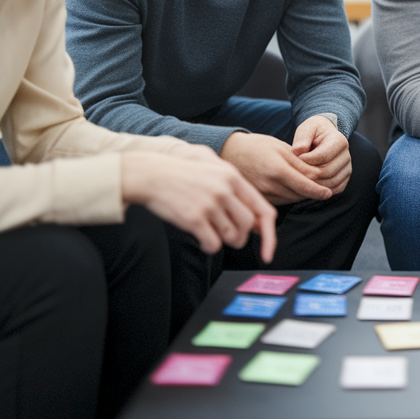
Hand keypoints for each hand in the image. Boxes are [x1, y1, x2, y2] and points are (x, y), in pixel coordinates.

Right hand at [121, 147, 276, 259]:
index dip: (269, 234)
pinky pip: (214, 244)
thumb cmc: (180, 172)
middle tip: (228, 235)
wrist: (150, 174)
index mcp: (232, 177)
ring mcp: (210, 204)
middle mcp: (224, 190)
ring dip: (224, 241)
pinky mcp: (194, 218)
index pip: (264, 210)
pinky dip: (210, 246)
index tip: (268, 251)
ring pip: (233, 237)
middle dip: (240, 237)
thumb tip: (257, 218)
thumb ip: (236, 187)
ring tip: (212, 233)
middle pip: (249, 226)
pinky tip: (202, 239)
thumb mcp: (212, 167)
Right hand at [221, 131, 330, 205]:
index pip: (304, 185)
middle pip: (299, 195)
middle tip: (323, 189)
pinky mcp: (258, 199)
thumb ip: (299, 163)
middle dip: (312, 193)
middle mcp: (269, 185)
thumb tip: (317, 176)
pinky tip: (293, 190)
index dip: (318, 191)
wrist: (228, 152)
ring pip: (290, 200)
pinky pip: (280, 202)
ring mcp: (262, 194)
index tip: (329, 193)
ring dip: (301, 196)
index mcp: (276, 169)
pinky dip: (289, 197)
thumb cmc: (256, 146)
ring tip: (310, 188)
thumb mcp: (280, 148)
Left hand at [292, 115, 351, 194]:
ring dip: (313, 184)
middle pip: (326, 172)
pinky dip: (321, 190)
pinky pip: (334, 190)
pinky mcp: (344, 179)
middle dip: (307, 174)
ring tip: (299, 178)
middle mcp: (346, 156)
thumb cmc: (313, 132)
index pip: (321, 157)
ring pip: (330, 184)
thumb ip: (302, 138)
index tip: (293, 158)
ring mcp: (347, 169)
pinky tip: (308, 185)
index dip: (304, 160)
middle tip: (294, 171)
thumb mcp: (306, 128)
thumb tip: (298, 151)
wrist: (324, 137)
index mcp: (339, 141)